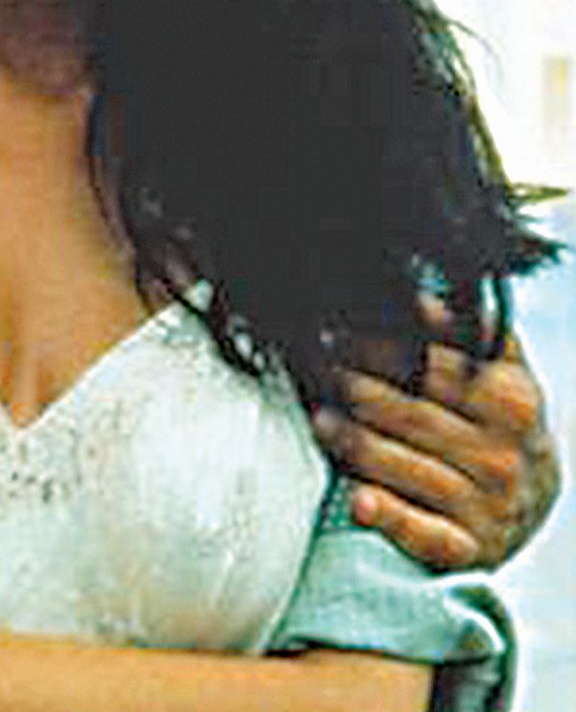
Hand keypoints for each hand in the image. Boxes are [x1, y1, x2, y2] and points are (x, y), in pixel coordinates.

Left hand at [311, 299, 560, 569]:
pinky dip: (390, 519)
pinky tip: (358, 502)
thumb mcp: (499, 375)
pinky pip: (425, 535)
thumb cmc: (497, 425)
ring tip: (320, 421)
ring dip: (359, 444)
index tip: (336, 332)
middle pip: (415, 414)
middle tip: (315, 370)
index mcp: (513, 400)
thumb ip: (468, 335)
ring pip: (410, 468)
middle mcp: (505, 455)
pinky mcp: (471, 553)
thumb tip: (415, 294)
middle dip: (359, 389)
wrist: (532, 506)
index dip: (380, 347)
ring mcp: (491, 507)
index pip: (435, 367)